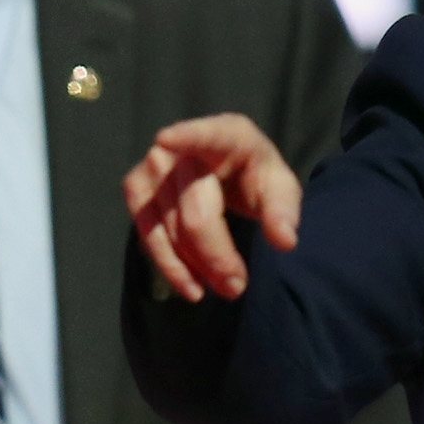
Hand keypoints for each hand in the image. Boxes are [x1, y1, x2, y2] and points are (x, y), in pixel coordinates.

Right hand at [124, 114, 299, 303]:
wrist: (229, 172)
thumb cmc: (256, 176)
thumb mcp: (280, 188)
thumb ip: (283, 211)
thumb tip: (285, 241)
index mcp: (226, 134)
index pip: (207, 135)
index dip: (187, 136)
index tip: (167, 139)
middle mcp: (182, 147)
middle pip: (195, 212)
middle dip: (216, 255)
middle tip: (237, 286)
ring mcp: (153, 166)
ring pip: (169, 228)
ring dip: (196, 266)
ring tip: (225, 289)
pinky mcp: (138, 190)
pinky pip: (148, 233)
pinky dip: (169, 265)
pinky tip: (190, 286)